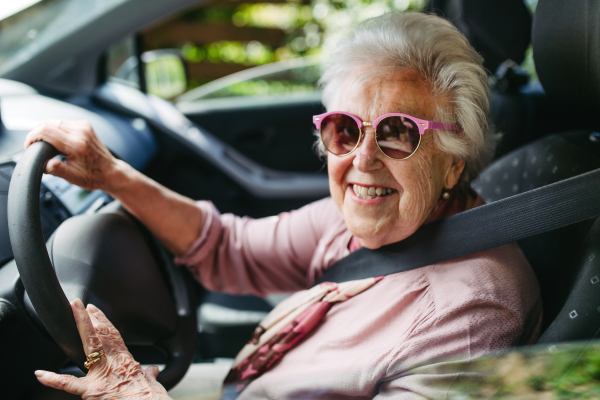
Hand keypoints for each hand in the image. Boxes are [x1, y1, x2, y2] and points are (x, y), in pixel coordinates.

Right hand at [24, 120, 122, 191]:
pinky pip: (63, 122)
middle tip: (34, 147)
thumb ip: (58, 170)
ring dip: (45, 130)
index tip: (28, 147)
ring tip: (44, 145)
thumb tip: (45, 165)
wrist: (111, 172)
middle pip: (48, 123)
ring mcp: (84, 126)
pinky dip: (55, 129)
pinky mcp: (85, 125)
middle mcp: (81, 132)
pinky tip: (55, 140)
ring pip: (54, 121)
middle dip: (36, 134)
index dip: (31, 137)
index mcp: (77, 144)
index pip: (46, 131)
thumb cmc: (94, 176)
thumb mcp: (74, 177)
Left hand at [35, 299, 170, 399]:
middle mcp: (114, 363)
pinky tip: (40, 374)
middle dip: (89, 318)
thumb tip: (153, 372)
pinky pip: (68, 384)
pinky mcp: (92, 391)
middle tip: (78, 305)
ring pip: (90, 346)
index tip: (94, 311)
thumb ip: (149, 375)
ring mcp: (101, 375)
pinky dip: (53, 380)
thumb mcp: (152, 383)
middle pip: (101, 335)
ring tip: (72, 313)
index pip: (113, 336)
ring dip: (82, 327)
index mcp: (126, 361)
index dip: (104, 322)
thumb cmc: (151, 398)